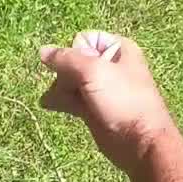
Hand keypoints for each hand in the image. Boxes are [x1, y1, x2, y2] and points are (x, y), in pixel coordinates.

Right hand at [38, 31, 176, 172]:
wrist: (140, 142)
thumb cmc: (123, 100)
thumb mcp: (93, 71)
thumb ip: (66, 58)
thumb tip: (42, 51)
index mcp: (118, 49)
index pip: (84, 39)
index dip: (75, 52)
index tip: (79, 68)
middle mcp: (109, 66)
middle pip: (73, 61)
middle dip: (64, 73)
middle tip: (66, 87)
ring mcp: (100, 88)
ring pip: (69, 80)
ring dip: (59, 87)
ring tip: (54, 99)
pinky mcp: (93, 108)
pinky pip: (71, 98)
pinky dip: (59, 100)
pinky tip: (49, 104)